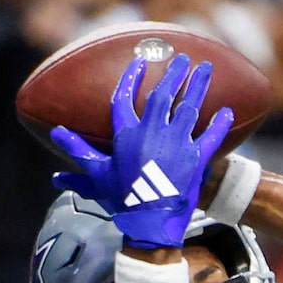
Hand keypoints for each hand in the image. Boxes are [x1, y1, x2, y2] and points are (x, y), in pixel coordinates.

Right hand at [49, 53, 234, 249]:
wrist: (150, 225)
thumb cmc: (122, 200)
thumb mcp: (97, 175)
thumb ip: (78, 150)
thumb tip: (55, 133)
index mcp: (126, 135)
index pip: (125, 97)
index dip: (132, 77)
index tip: (141, 61)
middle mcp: (152, 133)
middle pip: (162, 95)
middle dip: (174, 73)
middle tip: (183, 58)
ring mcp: (176, 144)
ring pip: (189, 107)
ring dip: (198, 85)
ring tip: (206, 69)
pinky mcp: (196, 159)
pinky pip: (212, 136)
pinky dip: (220, 123)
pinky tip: (227, 110)